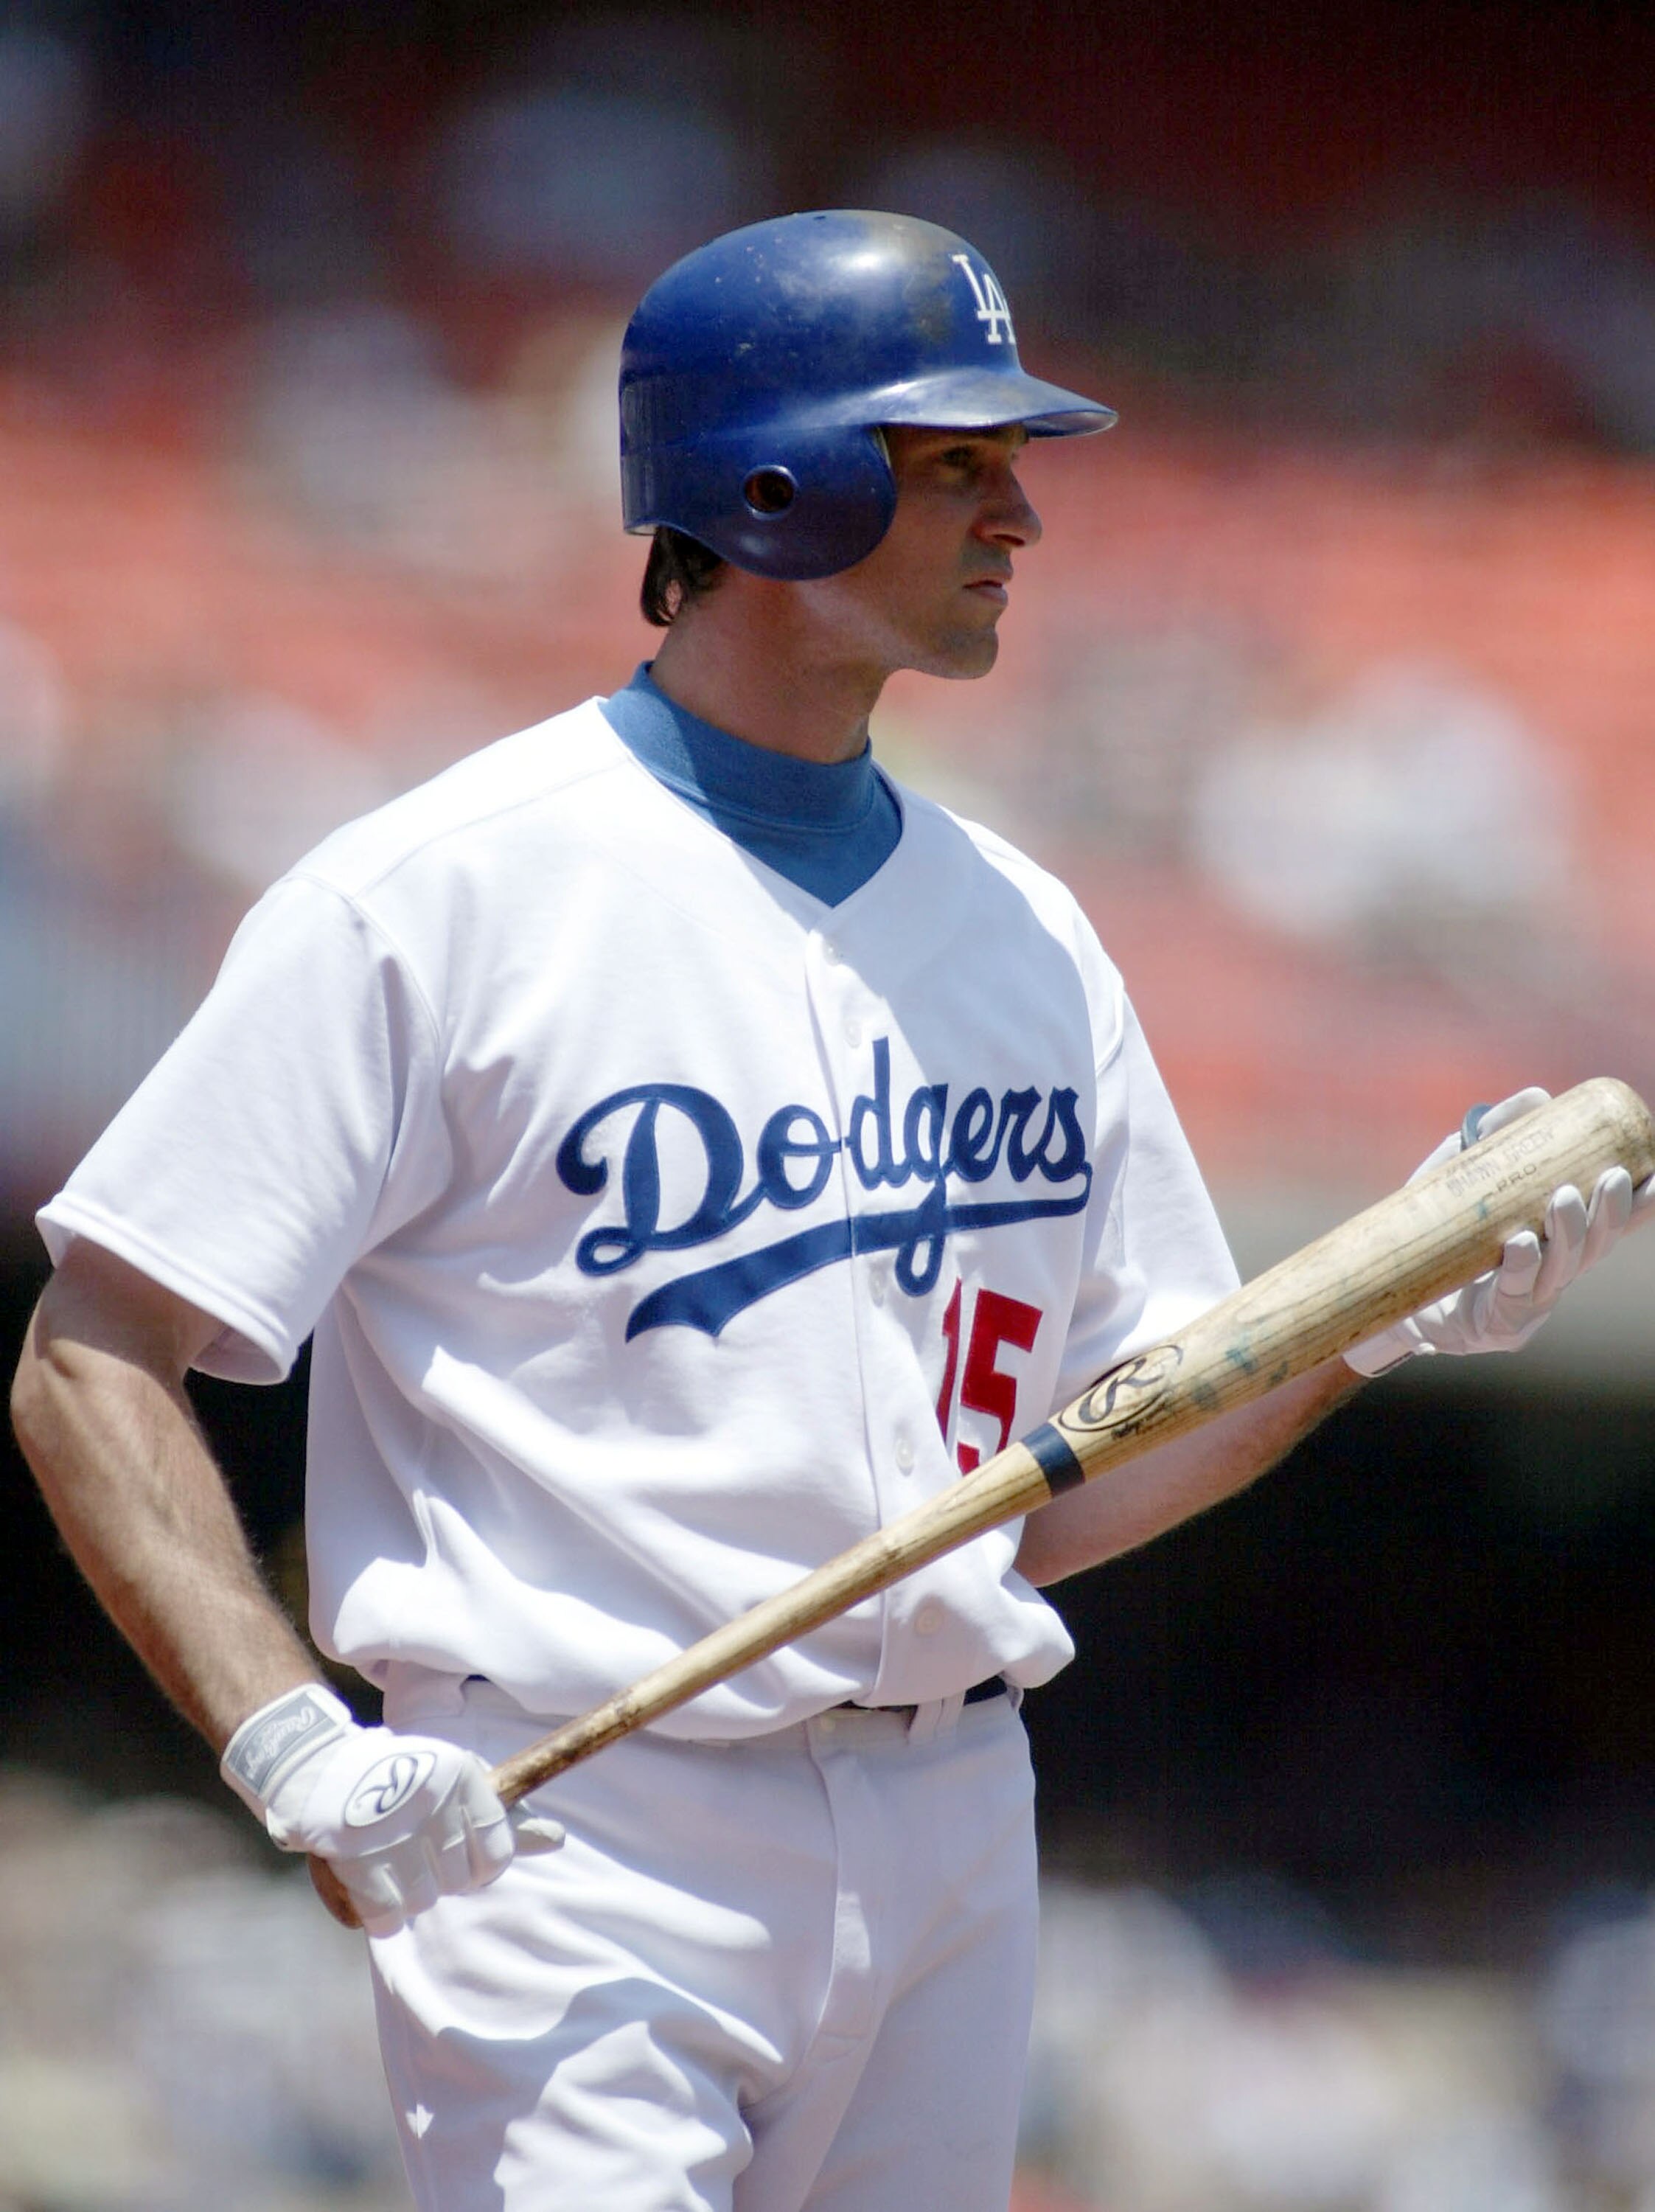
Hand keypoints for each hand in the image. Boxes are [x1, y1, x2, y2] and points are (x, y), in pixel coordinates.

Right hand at [220, 1684, 562, 1933]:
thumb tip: (557, 1840)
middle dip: (439, 1875)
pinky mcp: (356, 1859)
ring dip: (408, 1892)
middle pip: (459, 1881)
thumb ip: (506, 1820)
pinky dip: (381, 1909)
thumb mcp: (457, 1786)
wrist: (320, 1767)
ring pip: (425, 1901)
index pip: (498, 1853)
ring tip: (389, 1858)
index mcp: (463, 1776)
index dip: (482, 1867)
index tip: (461, 1857)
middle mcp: (433, 1802)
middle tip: (414, 1850)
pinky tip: (371, 1879)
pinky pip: (388, 1916)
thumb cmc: (402, 1780)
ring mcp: (393, 1832)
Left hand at [1346, 1088, 1654, 1375]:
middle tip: (1612, 1176)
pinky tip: (1523, 1244)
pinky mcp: (1498, 1324)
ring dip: (1569, 1233)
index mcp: (1556, 1241)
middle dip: (1610, 1212)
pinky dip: (1522, 1267)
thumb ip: (1497, 1134)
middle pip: (1594, 1246)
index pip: (1609, 1223)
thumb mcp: (1462, 1172)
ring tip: (1565, 1198)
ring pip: (1562, 1269)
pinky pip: (1515, 1294)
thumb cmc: (1437, 1230)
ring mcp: (1529, 1302)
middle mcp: (1552, 1272)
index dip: (1640, 1205)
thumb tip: (1538, 1095)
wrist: (1392, 1291)